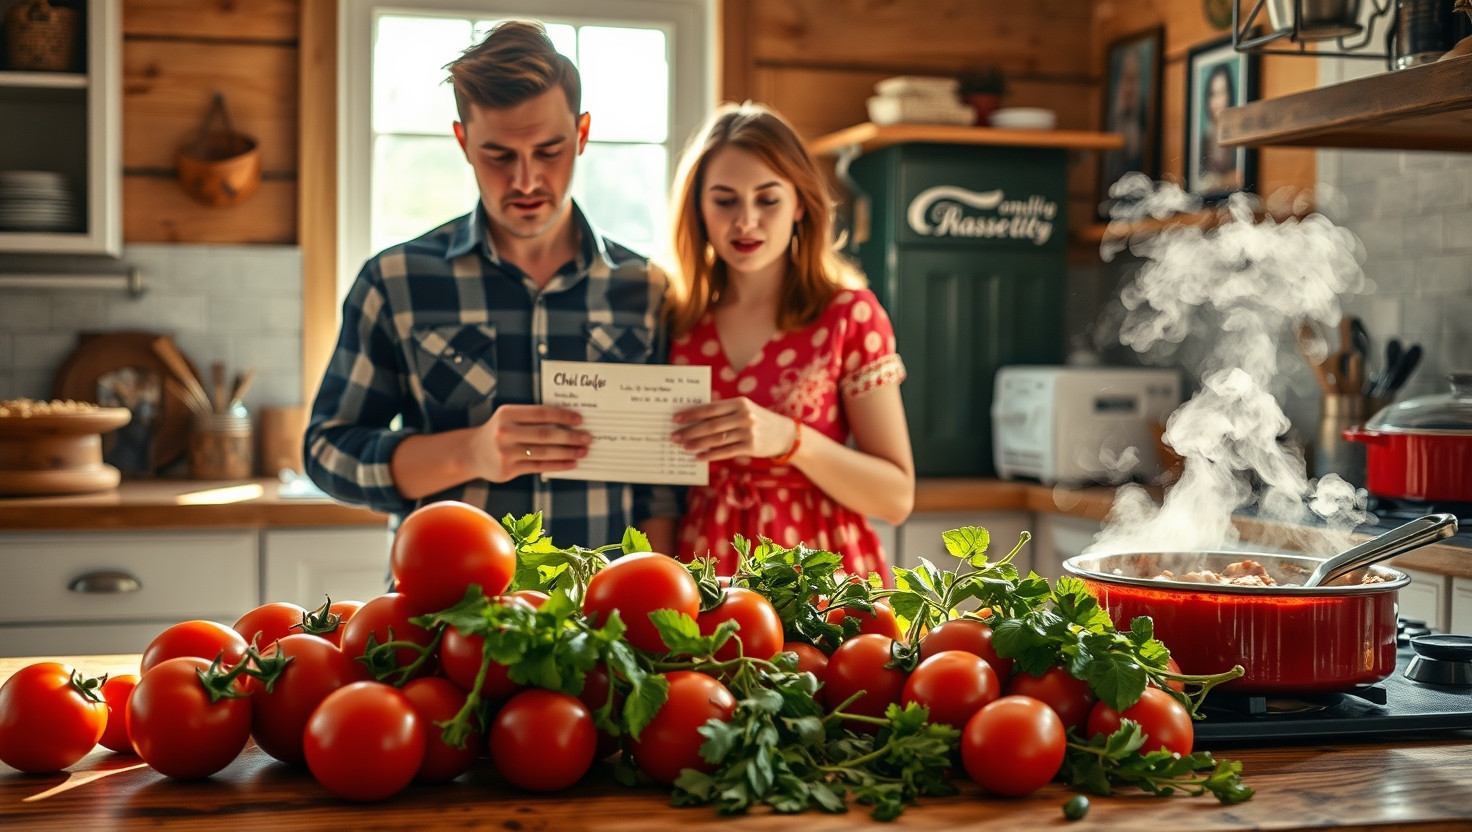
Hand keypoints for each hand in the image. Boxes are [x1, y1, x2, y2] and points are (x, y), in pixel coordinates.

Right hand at [471, 404, 589, 481]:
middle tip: (587, 437)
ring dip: (567, 452)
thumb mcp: (509, 418)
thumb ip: (532, 418)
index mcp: (507, 414)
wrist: (472, 453)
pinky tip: (571, 463)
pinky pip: (539, 467)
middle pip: (545, 434)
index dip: (562, 416)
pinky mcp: (508, 470)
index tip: (580, 419)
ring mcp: (505, 453)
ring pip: (544, 453)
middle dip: (570, 436)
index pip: (541, 413)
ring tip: (583, 451)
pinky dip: (558, 465)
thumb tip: (568, 421)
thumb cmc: (498, 432)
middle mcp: (504, 433)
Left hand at [672, 398, 796, 461]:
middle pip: (710, 425)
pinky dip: (710, 454)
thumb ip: (725, 412)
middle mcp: (744, 416)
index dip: (691, 413)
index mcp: (739, 403)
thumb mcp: (745, 409)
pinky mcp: (750, 447)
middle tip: (674, 436)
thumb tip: (696, 418)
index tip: (676, 418)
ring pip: (716, 439)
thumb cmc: (760, 420)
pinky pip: (725, 451)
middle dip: (689, 431)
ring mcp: (748, 432)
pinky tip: (699, 457)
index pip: (710, 408)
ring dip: (697, 443)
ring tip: (684, 446)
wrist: (786, 434)